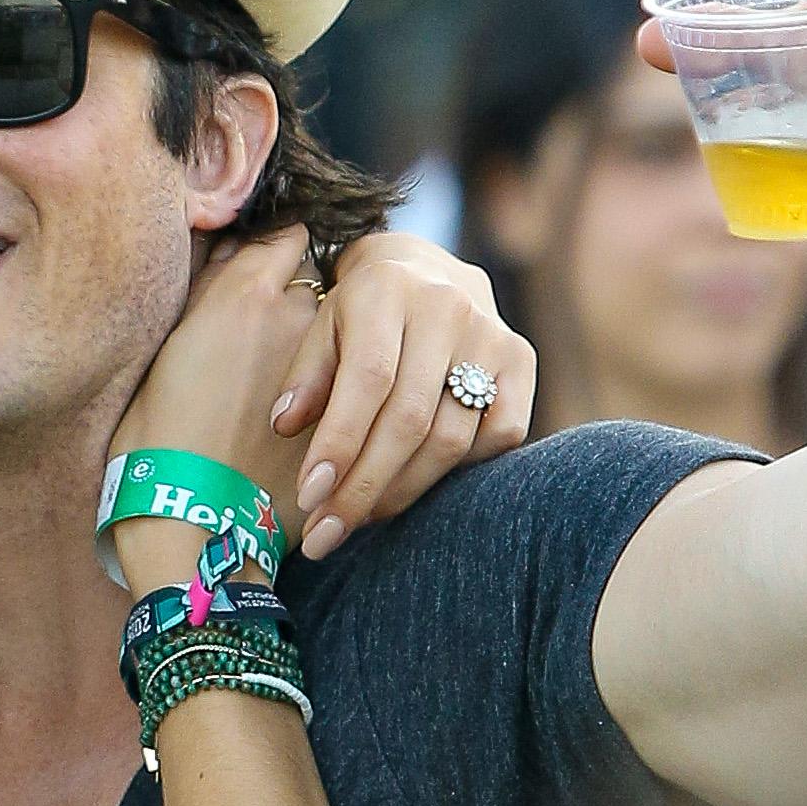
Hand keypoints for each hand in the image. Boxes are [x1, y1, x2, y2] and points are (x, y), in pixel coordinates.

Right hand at [110, 230, 329, 585]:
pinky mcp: (350, 418)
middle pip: (323, 288)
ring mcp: (333, 368)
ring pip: (351, 341)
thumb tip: (230, 261)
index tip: (276, 270)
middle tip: (287, 335)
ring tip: (314, 385)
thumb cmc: (156, 440)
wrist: (191, 520)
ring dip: (341, 353)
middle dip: (314, 302)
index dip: (282, 256)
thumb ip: (206, 297)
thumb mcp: (166, 352)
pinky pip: (362, 394)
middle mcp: (298, 319)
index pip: (287, 239)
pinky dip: (353, 400)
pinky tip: (330, 423)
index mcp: (243, 294)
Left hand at [276, 229, 533, 558]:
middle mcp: (447, 306)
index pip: (367, 380)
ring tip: (360, 518)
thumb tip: (285, 426)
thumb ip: (305, 375)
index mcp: (387, 287)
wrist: (425, 271)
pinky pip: (498, 435)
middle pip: (409, 419)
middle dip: (363, 486)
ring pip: (450, 437)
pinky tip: (417, 484)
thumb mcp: (321, 326)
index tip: (310, 497)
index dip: (339, 444)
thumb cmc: (359, 312)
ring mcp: (492, 333)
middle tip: (327, 533)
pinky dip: (458, 470)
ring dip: (402, 490)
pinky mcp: (521, 360)